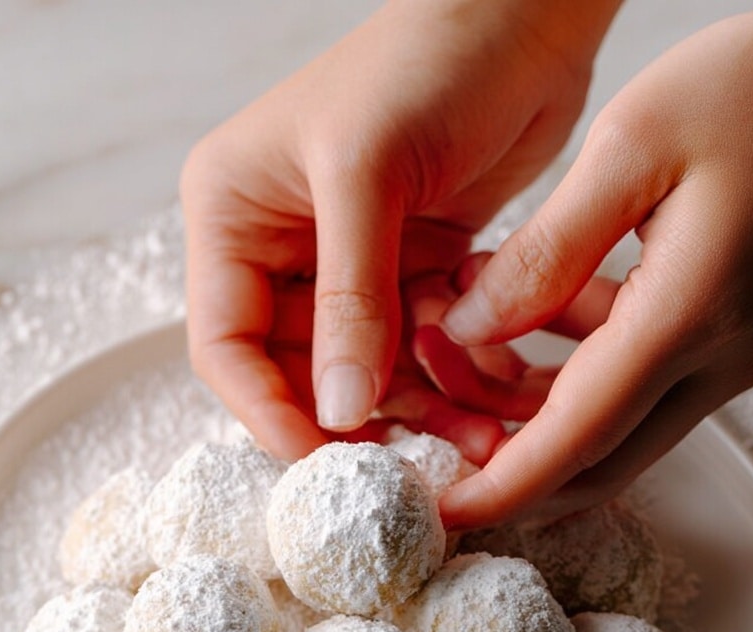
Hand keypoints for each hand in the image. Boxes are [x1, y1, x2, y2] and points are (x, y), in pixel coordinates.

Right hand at [179, 0, 619, 463]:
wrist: (526, 14)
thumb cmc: (427, 60)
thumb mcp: (368, 175)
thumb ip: (349, 297)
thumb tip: (336, 413)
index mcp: (232, 216)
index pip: (227, 346)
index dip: (269, 413)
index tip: (325, 463)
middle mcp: (280, 247)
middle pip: (299, 373)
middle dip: (357, 421)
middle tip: (412, 465)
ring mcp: (348, 265)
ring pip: (366, 373)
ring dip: (418, 410)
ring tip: (479, 439)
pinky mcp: (409, 272)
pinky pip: (419, 351)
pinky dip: (453, 378)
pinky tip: (493, 398)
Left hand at [433, 0, 752, 526]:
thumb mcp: (636, 143)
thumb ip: (546, 251)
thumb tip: (470, 329)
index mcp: (690, 316)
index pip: (576, 442)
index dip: (502, 488)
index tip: (444, 512)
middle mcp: (721, 358)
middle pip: (599, 461)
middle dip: (511, 471)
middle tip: (436, 447)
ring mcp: (738, 353)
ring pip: (619, 428)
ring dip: (537, 417)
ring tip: (461, 360)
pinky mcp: (740, 333)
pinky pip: (647, 384)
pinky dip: (580, 375)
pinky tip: (533, 319)